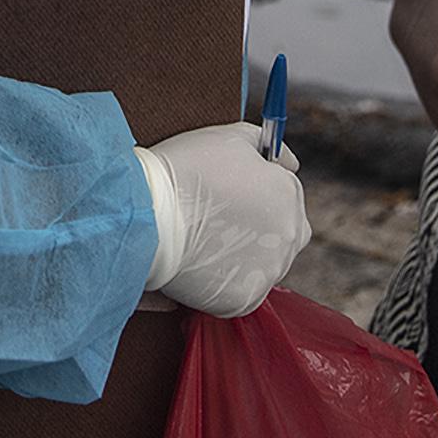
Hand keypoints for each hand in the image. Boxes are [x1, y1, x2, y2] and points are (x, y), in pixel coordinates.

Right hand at [138, 123, 310, 317]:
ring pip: (265, 265)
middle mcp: (288, 235)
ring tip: (207, 242)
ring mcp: (268, 270)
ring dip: (244, 256)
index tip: (230, 195)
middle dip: (260, 227)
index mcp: (288, 195)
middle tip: (221, 221)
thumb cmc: (184, 170)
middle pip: (284, 233)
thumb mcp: (230, 138)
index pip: (288, 196)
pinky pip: (242, 291)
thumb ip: (268, 147)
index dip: (258, 193)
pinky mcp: (244, 299)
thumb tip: (290, 164)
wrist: (146, 214)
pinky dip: (225, 283)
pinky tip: (201, 264)